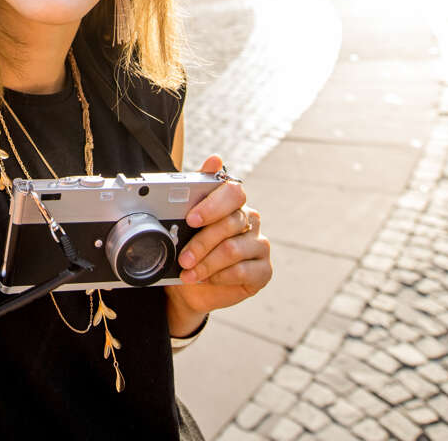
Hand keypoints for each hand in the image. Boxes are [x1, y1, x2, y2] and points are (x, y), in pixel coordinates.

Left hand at [165, 154, 271, 335]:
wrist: (193, 288)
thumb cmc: (190, 248)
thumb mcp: (183, 220)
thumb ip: (197, 188)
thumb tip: (215, 159)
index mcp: (232, 202)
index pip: (233, 192)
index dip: (213, 205)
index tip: (191, 219)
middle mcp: (250, 219)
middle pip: (230, 224)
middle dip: (201, 243)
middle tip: (184, 258)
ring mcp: (259, 245)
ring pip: (233, 250)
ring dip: (206, 264)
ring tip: (189, 273)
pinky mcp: (264, 270)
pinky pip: (243, 271)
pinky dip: (220, 277)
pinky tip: (207, 279)